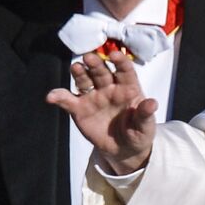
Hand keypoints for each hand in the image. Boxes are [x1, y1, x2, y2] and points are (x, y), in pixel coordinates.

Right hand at [45, 51, 156, 174]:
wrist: (123, 149)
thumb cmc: (138, 132)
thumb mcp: (146, 126)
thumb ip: (146, 114)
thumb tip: (152, 103)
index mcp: (128, 88)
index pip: (125, 71)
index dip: (120, 62)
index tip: (115, 55)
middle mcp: (109, 88)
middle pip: (102, 72)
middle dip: (96, 64)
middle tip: (90, 57)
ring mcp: (93, 96)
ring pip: (84, 80)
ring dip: (79, 73)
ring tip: (76, 68)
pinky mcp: (79, 108)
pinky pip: (67, 100)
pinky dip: (58, 96)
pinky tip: (52, 96)